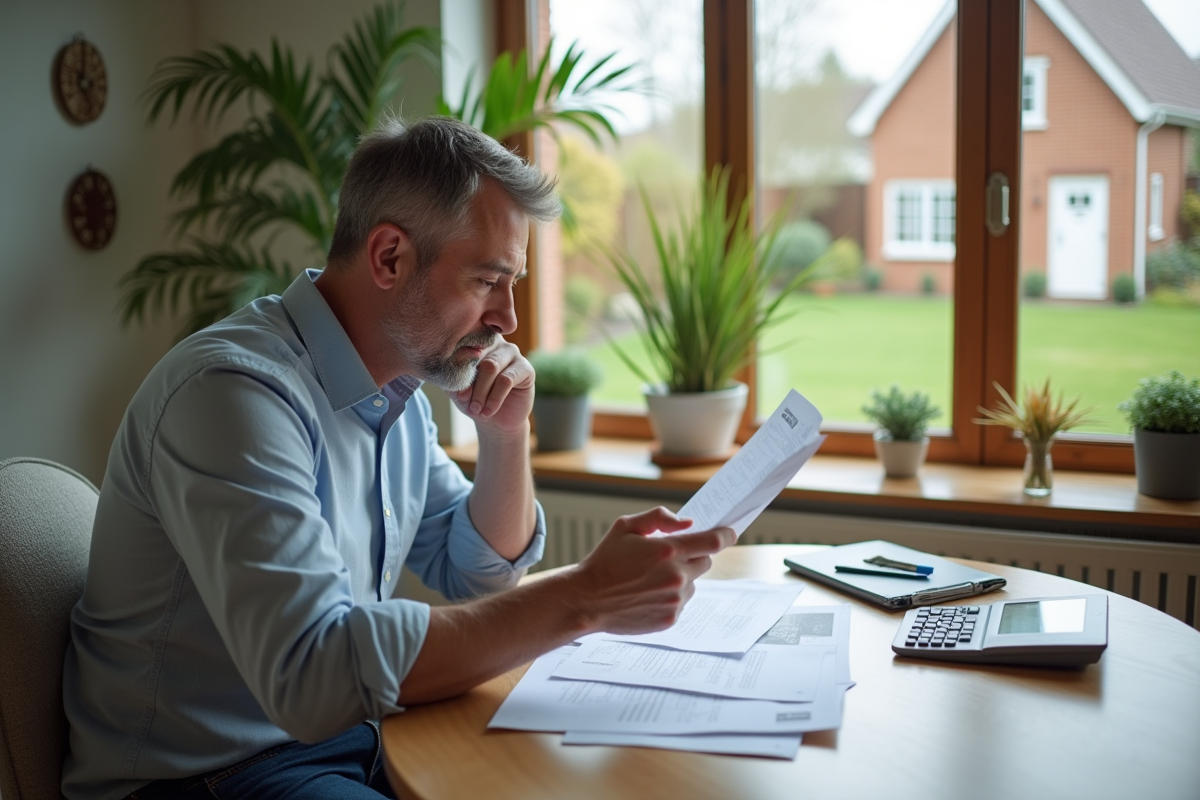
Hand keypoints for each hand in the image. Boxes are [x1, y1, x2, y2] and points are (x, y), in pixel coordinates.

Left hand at [452, 338, 533, 435]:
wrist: (496, 422)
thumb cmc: (475, 400)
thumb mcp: (458, 389)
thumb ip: (451, 377)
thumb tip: (442, 368)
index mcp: (476, 341)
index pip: (463, 344)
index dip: (456, 367)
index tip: (456, 392)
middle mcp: (495, 342)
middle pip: (477, 356)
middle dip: (469, 383)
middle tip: (465, 402)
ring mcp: (512, 352)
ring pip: (491, 366)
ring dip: (481, 392)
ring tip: (476, 410)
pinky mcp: (525, 368)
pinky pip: (506, 379)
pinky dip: (494, 398)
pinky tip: (489, 411)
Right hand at [570, 507, 735, 634]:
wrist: (588, 599)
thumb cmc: (605, 560)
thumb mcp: (626, 526)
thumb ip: (659, 518)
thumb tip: (687, 523)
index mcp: (668, 550)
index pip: (713, 541)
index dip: (726, 534)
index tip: (731, 531)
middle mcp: (676, 576)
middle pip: (705, 561)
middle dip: (694, 555)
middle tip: (669, 556)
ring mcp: (675, 600)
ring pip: (693, 582)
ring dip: (680, 577)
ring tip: (650, 579)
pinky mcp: (671, 618)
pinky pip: (681, 602)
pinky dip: (671, 596)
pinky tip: (647, 594)